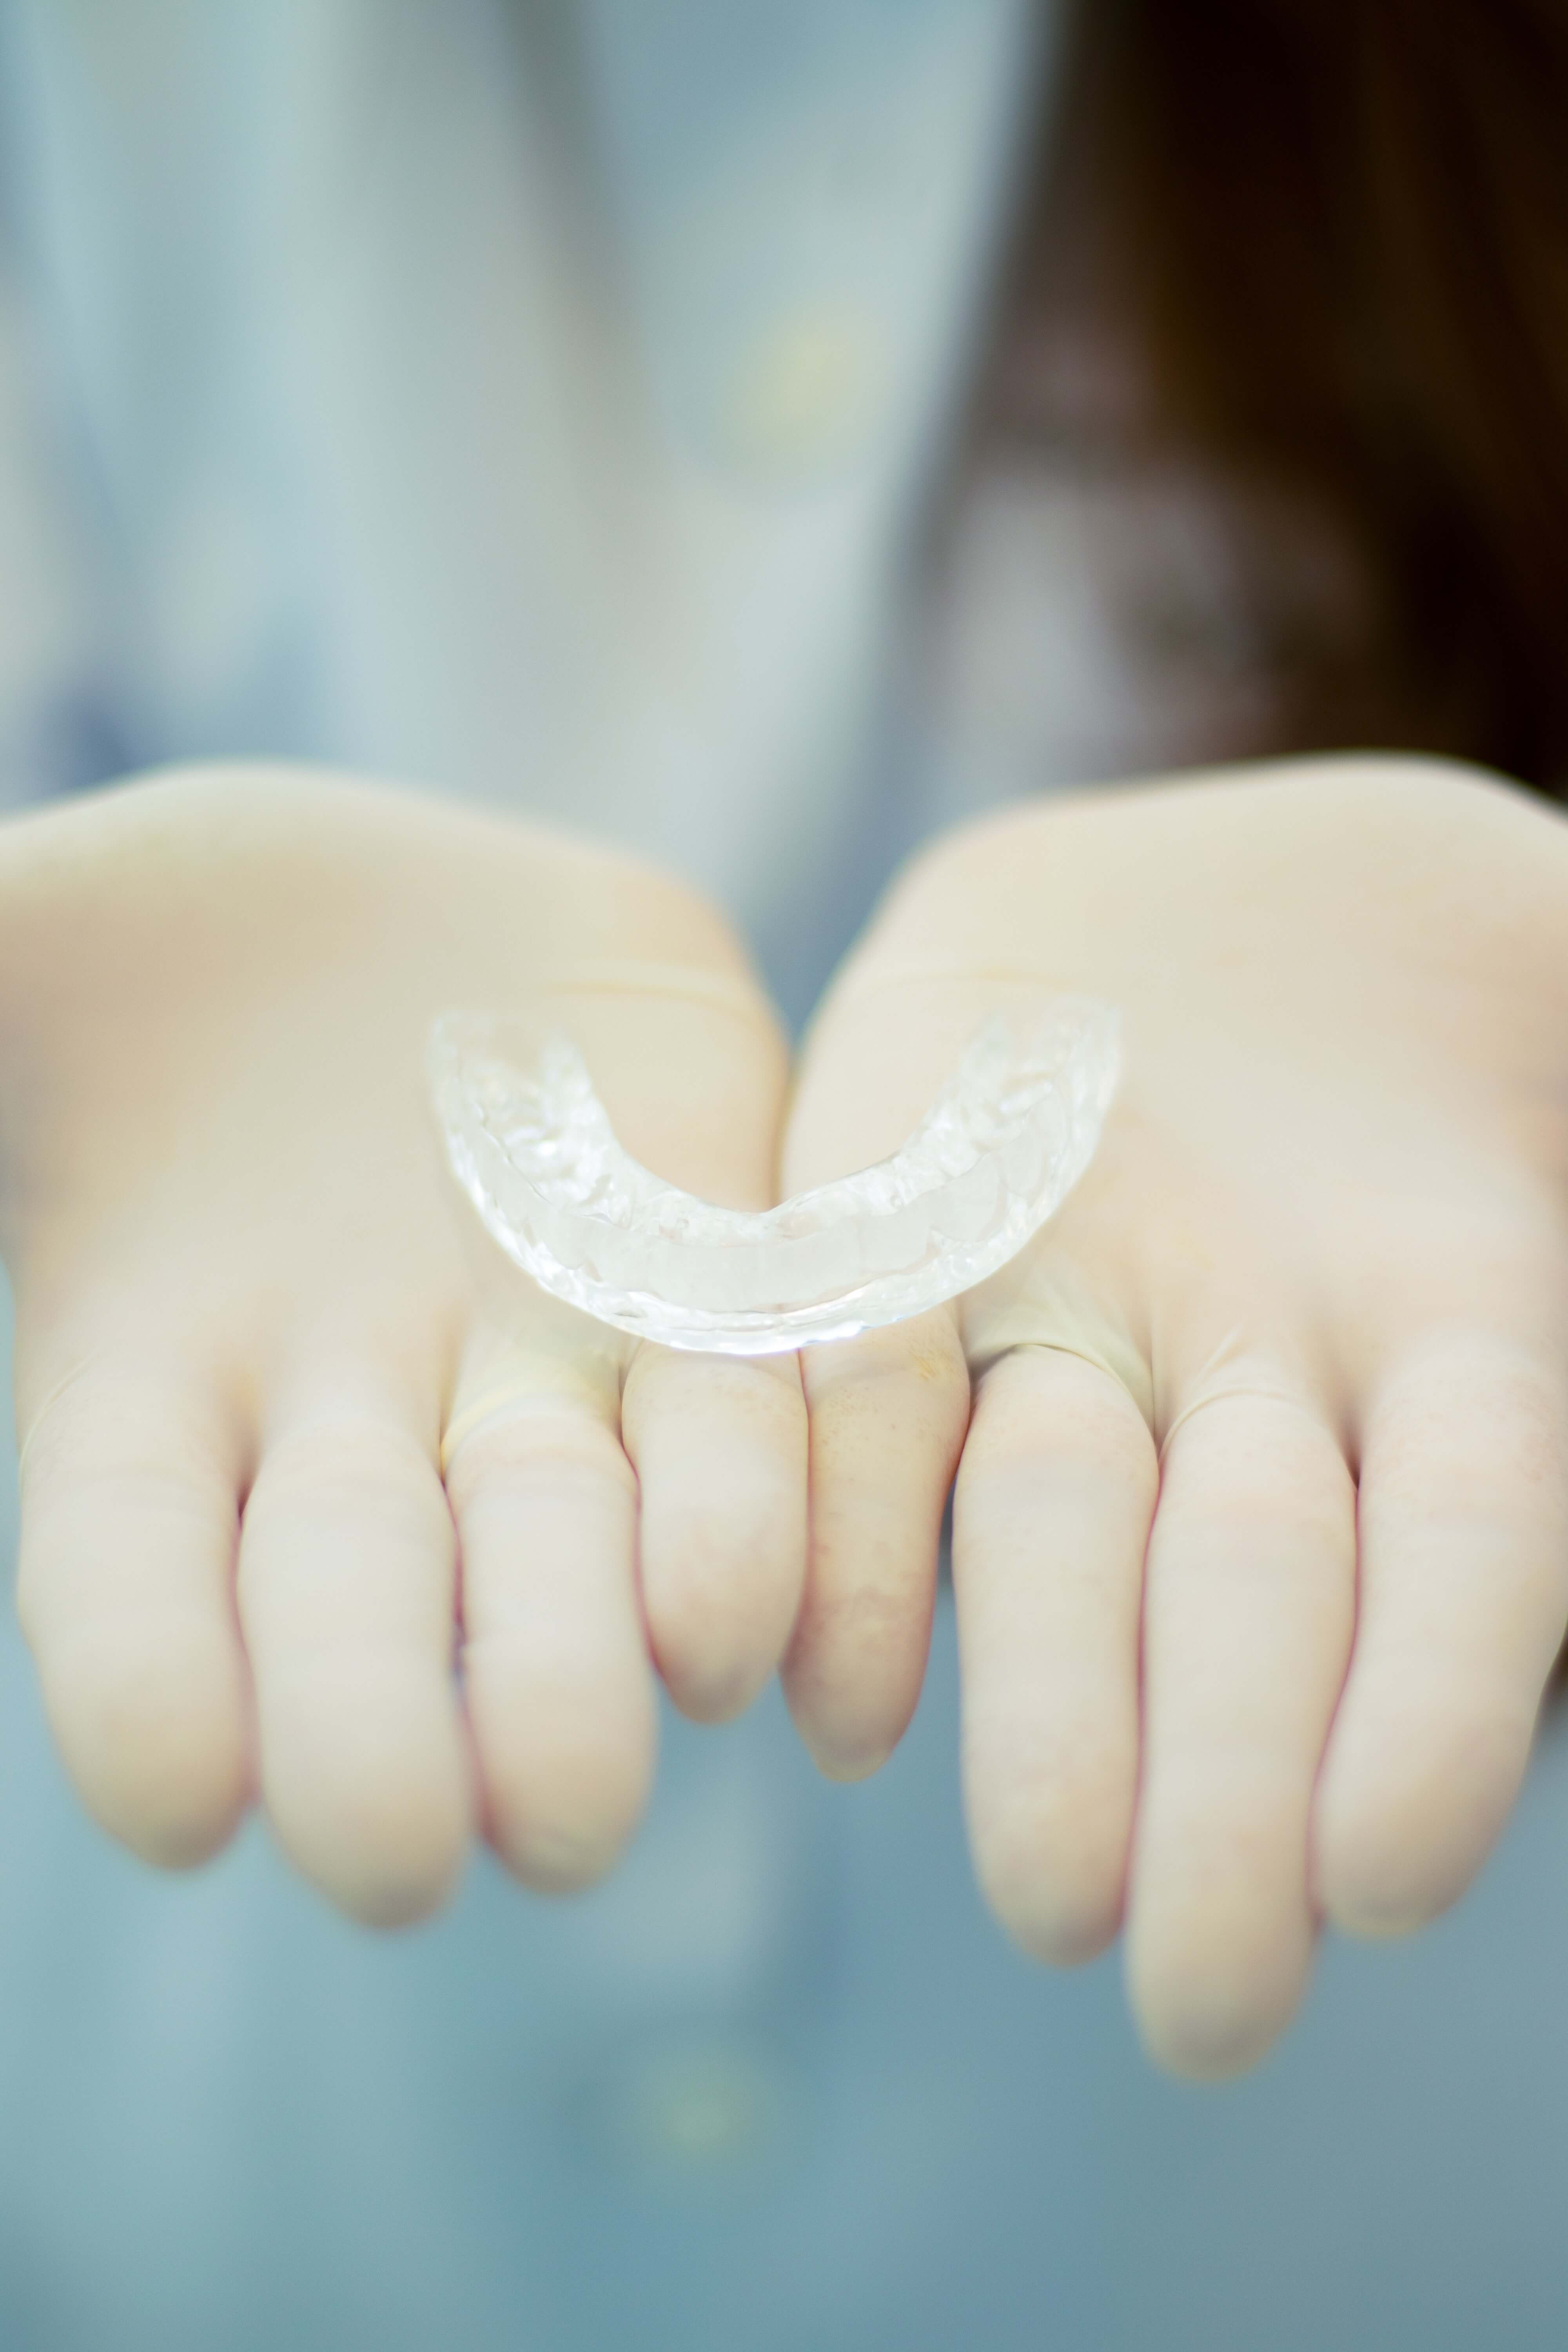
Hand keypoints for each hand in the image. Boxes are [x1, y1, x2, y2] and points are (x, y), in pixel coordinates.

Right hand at [0, 766, 804, 1921]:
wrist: (417, 909)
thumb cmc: (170, 940)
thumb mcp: (19, 956)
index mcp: (159, 1372)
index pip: (131, 1571)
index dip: (145, 1688)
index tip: (177, 1808)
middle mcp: (359, 1416)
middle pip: (362, 1599)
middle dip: (379, 1730)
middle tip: (405, 1865)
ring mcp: (538, 1357)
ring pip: (568, 1544)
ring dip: (580, 1671)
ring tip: (579, 1802)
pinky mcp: (700, 1276)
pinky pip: (743, 1422)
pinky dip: (757, 1525)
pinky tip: (761, 1636)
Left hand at [782, 756, 1567, 2075]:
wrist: (1194, 896)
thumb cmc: (1463, 948)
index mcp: (1457, 1319)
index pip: (1469, 1546)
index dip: (1437, 1706)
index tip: (1387, 1884)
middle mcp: (1255, 1365)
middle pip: (1249, 1587)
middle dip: (1227, 1777)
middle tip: (1199, 2002)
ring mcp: (1079, 1313)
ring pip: (1061, 1529)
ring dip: (1052, 1715)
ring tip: (1047, 1898)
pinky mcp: (901, 1240)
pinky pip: (868, 1396)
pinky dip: (848, 1552)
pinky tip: (832, 1705)